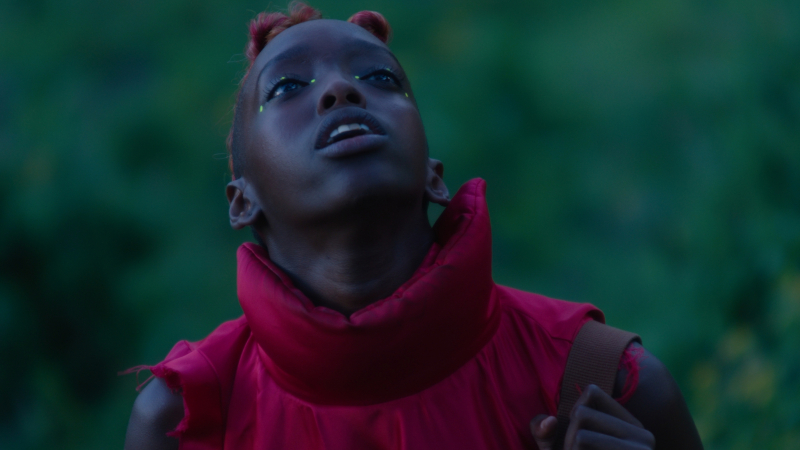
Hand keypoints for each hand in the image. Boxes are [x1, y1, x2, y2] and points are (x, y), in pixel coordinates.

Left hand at [530, 384, 654, 448]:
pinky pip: (581, 445)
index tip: (577, 435)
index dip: (572, 412)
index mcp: (632, 425)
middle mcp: (644, 437)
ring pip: (580, 436)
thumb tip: (548, 422)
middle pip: (581, 415)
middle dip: (566, 438)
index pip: (592, 393)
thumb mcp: (560, 448)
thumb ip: (545, 432)